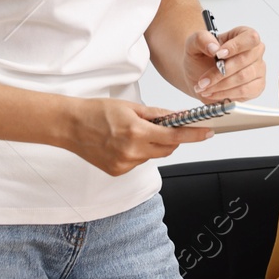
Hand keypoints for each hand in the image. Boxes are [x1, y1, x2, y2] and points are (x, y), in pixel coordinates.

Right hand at [67, 99, 212, 175]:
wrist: (69, 126)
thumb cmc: (96, 112)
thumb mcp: (131, 107)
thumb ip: (157, 114)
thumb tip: (179, 116)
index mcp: (136, 132)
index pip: (175, 135)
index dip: (194, 134)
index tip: (208, 132)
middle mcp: (132, 151)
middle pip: (168, 148)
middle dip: (173, 138)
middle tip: (167, 126)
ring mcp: (124, 164)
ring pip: (154, 156)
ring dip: (154, 145)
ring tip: (136, 132)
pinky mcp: (118, 171)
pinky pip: (140, 161)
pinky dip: (140, 152)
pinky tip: (124, 143)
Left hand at [183, 25, 265, 103]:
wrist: (197, 74)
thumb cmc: (200, 56)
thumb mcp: (194, 43)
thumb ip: (202, 39)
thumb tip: (214, 48)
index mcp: (244, 34)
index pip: (250, 38)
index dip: (235, 47)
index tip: (218, 55)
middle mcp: (255, 51)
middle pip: (244, 60)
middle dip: (220, 72)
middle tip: (203, 80)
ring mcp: (258, 69)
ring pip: (243, 77)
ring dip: (220, 85)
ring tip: (204, 88)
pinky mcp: (257, 86)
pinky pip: (245, 91)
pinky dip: (226, 94)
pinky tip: (213, 93)